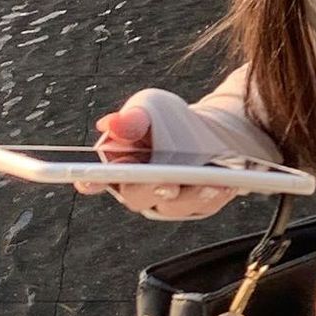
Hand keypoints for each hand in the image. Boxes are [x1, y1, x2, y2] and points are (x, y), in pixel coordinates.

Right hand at [73, 103, 237, 219]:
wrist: (207, 130)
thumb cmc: (169, 120)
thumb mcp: (150, 108)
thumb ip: (133, 118)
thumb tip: (113, 123)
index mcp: (117, 166)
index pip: (96, 178)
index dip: (90, 181)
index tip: (90, 181)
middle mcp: (137, 189)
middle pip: (137, 196)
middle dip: (151, 189)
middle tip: (167, 183)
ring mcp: (166, 201)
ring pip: (173, 205)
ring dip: (191, 195)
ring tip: (209, 182)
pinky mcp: (193, 207)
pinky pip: (203, 206)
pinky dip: (214, 195)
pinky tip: (224, 184)